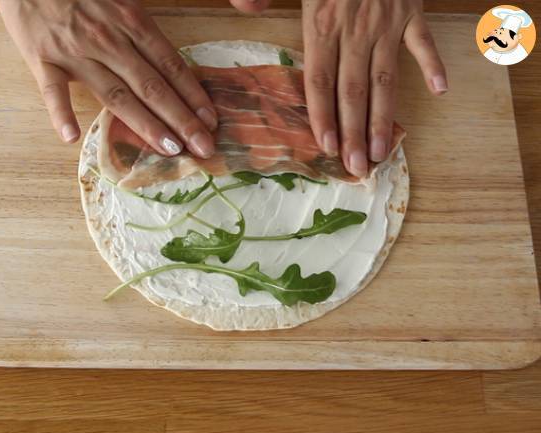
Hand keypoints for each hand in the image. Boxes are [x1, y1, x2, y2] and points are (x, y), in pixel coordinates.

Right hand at [0, 0, 219, 157]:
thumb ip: (145, 28)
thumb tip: (171, 63)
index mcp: (132, 22)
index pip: (171, 66)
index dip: (193, 96)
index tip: (211, 122)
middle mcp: (109, 40)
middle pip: (152, 87)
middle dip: (182, 120)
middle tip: (203, 147)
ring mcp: (76, 52)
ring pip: (116, 95)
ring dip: (145, 124)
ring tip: (170, 149)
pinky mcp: (42, 58)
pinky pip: (52, 89)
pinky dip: (60, 113)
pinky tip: (72, 137)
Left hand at [302, 0, 446, 175]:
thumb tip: (243, 10)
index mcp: (322, 23)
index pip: (319, 81)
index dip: (322, 116)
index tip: (326, 147)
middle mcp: (355, 31)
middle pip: (353, 91)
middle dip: (354, 132)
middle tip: (357, 167)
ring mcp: (386, 23)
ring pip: (386, 79)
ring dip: (385, 118)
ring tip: (383, 150)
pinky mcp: (411, 10)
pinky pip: (422, 42)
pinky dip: (432, 65)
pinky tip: (438, 91)